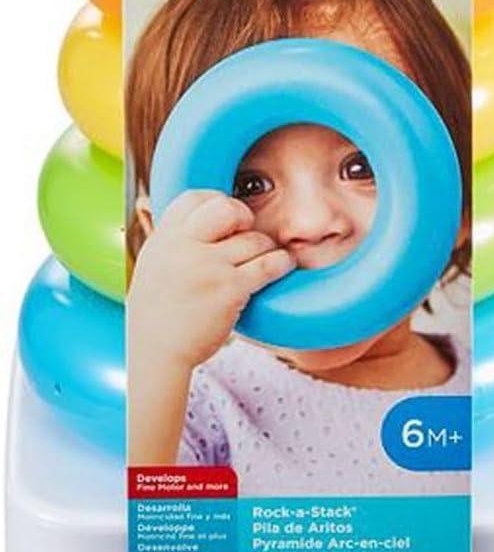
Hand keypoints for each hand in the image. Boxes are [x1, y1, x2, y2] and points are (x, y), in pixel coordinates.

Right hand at [128, 190, 294, 370]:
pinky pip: (268, 264)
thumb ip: (170, 240)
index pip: (195, 197)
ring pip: (254, 239)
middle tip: (247, 232)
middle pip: (226, 208)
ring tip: (267, 257)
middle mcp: (184, 246)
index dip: (216, 202)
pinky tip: (283, 265)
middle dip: (243, 216)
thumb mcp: (153, 264)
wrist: (157, 354)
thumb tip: (167, 210)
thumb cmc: (156, 313)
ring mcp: (208, 266)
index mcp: (165, 238)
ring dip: (266, 247)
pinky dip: (281, 262)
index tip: (226, 220)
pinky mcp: (229, 289)